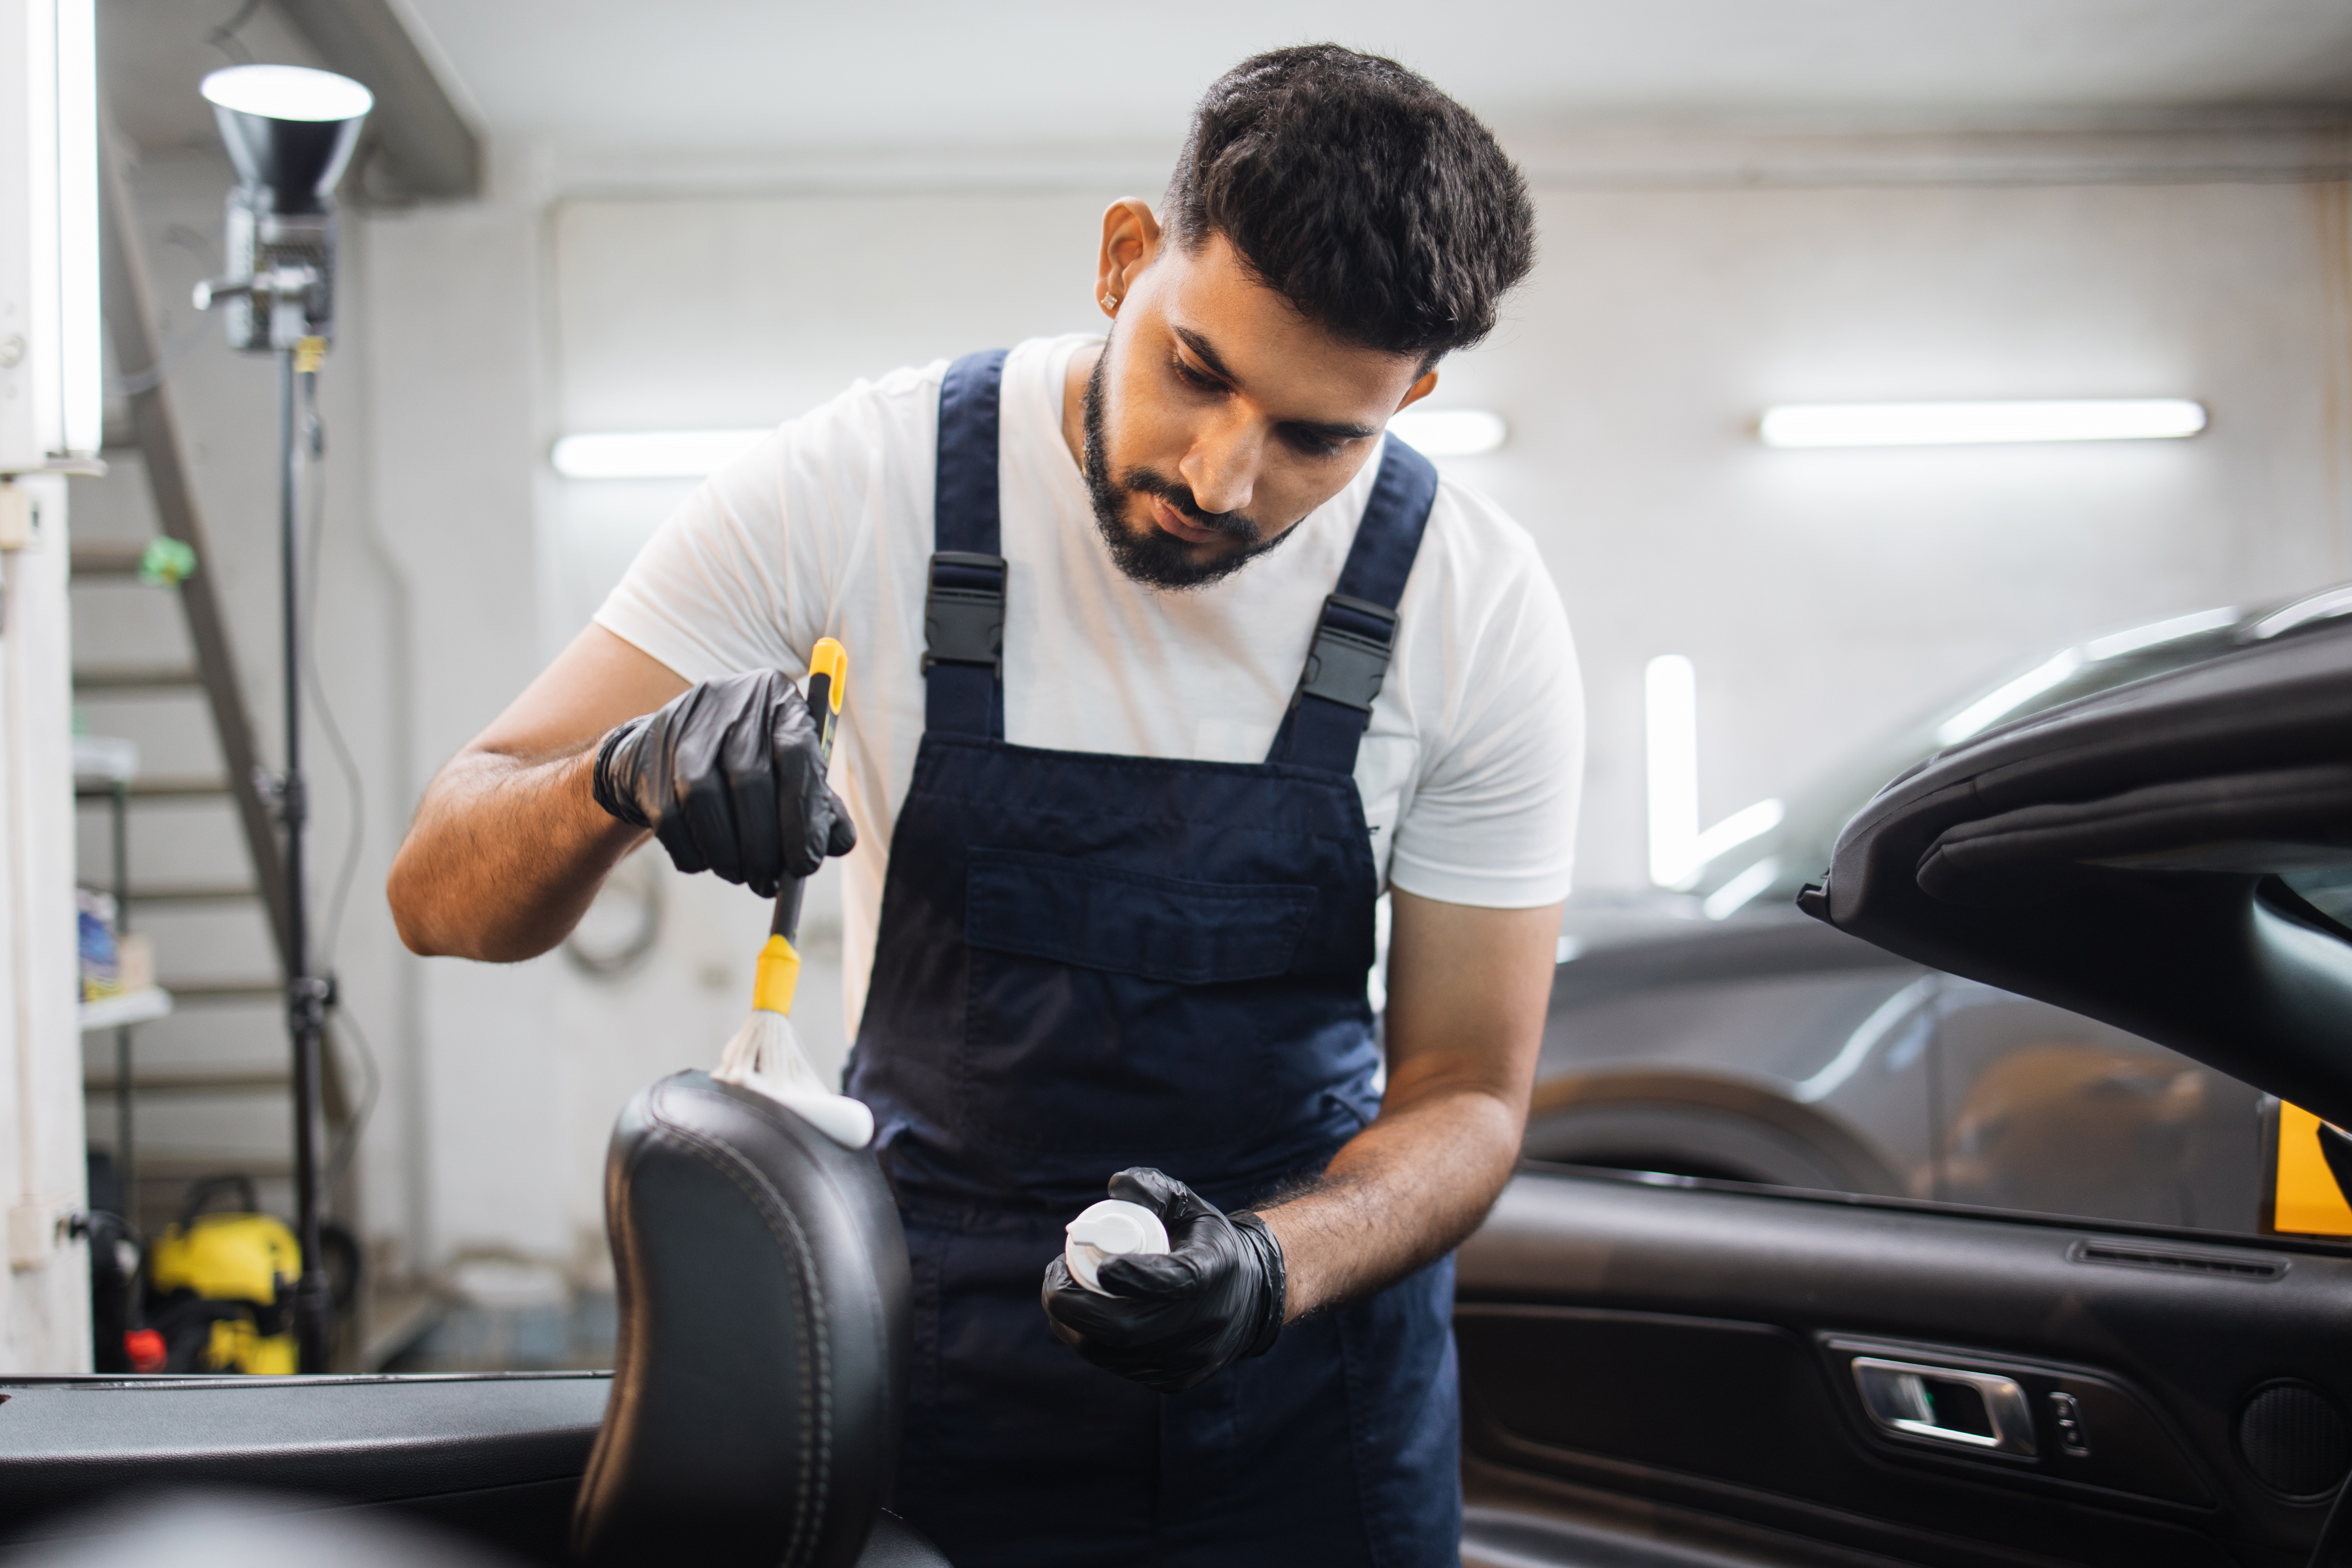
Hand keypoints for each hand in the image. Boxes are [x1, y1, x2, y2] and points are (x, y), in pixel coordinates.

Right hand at [591, 670, 855, 897]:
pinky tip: (706, 863)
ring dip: (724, 852)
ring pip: (701, 797)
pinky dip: (691, 851)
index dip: (803, 816)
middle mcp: (730, 700)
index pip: (797, 754)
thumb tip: (840, 844)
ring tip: (740, 876)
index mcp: (778, 699)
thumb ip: (821, 806)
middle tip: (769, 883)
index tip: (806, 865)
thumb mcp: (792, 774)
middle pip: (748, 778)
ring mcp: (682, 723)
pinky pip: (667, 815)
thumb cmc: (749, 766)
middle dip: (761, 844)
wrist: (670, 750)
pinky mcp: (647, 754)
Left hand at [1040, 1168, 1286, 1393]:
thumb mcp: (1187, 1205)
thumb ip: (1152, 1189)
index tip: (1103, 1266)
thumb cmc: (1203, 1241)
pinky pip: (1117, 1365)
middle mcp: (1205, 1322)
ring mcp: (1189, 1359)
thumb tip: (1115, 1188)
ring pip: (1112, 1353)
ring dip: (1074, 1323)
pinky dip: (1092, 1339)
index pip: (1175, 1280)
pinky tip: (1087, 1315)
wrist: (1247, 1296)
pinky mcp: (1175, 1380)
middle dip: (1075, 1305)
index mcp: (1214, 1270)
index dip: (1137, 1277)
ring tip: (1065, 1291)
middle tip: (1055, 1276)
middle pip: (1127, 1329)